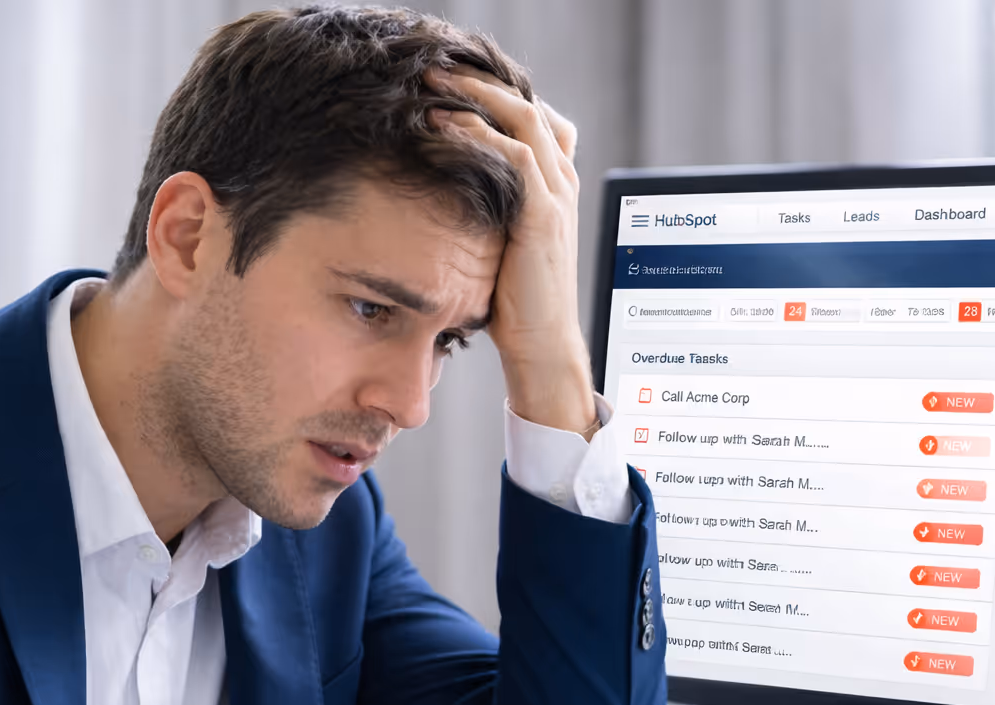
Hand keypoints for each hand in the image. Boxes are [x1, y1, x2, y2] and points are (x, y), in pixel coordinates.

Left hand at [427, 66, 597, 437]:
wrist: (542, 345)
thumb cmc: (516, 302)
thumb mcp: (501, 243)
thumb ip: (490, 210)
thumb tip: (446, 191)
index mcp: (555, 185)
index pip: (535, 115)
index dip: (495, 92)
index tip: (448, 84)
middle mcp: (561, 182)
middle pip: (527, 105)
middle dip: (478, 81)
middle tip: (434, 69)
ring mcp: (556, 196)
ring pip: (522, 118)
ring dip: (474, 95)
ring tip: (432, 84)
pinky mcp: (543, 216)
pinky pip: (515, 155)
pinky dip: (478, 133)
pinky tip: (443, 126)